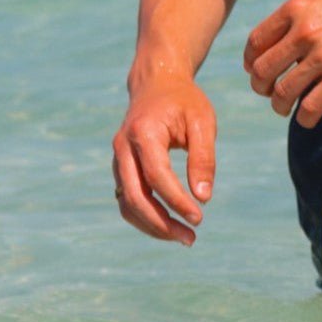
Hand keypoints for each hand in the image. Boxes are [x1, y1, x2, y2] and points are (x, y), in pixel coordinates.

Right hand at [112, 77, 215, 244]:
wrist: (157, 83)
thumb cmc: (184, 101)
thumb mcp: (202, 121)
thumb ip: (203, 158)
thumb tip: (203, 197)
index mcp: (143, 132)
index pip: (157, 176)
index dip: (176, 201)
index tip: (199, 217)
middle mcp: (123, 147)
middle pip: (134, 196)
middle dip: (161, 223)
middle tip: (191, 238)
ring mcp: (118, 158)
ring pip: (127, 203)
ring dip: (152, 225)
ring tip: (184, 237)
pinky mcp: (121, 167)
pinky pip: (127, 199)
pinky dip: (146, 216)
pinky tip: (170, 224)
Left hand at [243, 0, 321, 128]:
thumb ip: (301, 17)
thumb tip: (277, 41)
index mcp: (297, 8)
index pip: (256, 42)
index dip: (252, 62)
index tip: (257, 71)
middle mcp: (305, 31)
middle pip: (263, 70)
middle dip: (260, 87)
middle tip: (269, 93)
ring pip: (282, 92)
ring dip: (279, 105)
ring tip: (285, 108)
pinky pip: (309, 108)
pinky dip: (304, 119)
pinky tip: (308, 119)